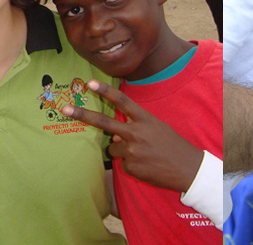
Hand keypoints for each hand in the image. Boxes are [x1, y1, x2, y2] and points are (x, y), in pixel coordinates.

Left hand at [61, 80, 202, 191]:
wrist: (188, 168)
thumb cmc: (174, 146)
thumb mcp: (157, 130)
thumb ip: (136, 128)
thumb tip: (115, 137)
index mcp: (145, 120)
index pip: (123, 102)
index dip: (106, 92)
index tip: (90, 83)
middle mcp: (137, 133)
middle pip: (105, 123)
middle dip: (82, 115)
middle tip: (64, 109)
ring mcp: (132, 151)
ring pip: (114, 148)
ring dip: (123, 151)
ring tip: (144, 155)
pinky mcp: (131, 167)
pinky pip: (123, 164)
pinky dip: (132, 164)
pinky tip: (147, 165)